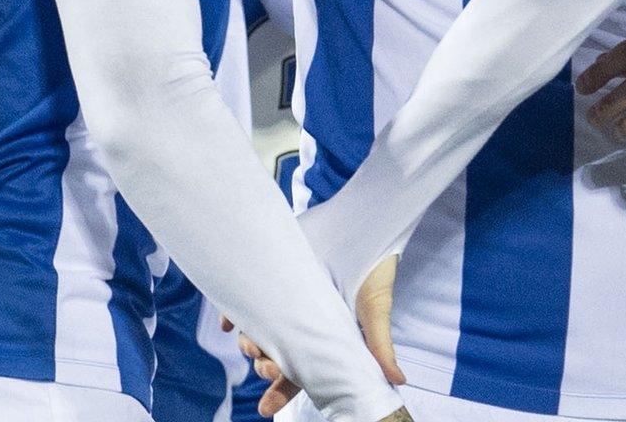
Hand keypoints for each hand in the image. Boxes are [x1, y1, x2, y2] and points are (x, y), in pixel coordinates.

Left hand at [229, 252, 404, 418]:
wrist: (363, 223)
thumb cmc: (373, 268)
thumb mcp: (375, 309)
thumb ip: (380, 346)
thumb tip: (398, 380)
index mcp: (323, 335)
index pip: (300, 371)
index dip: (282, 390)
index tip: (265, 408)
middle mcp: (301, 319)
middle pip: (275, 353)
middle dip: (265, 366)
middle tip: (266, 367)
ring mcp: (284, 297)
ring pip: (257, 330)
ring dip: (247, 343)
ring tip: (250, 345)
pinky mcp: (272, 273)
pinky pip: (245, 297)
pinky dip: (231, 313)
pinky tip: (227, 323)